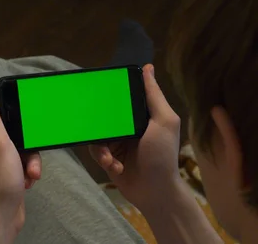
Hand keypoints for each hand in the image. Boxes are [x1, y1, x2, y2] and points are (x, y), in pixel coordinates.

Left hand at [0, 88, 36, 242]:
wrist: (1, 220)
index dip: (17, 123)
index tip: (25, 135)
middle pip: (13, 133)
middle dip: (27, 148)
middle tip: (29, 162)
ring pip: (20, 149)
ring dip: (29, 162)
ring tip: (30, 175)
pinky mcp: (2, 173)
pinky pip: (20, 163)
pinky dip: (26, 172)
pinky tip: (27, 183)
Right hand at [89, 64, 181, 210]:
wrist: (154, 192)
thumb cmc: (162, 155)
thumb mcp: (164, 121)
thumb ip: (154, 96)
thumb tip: (147, 67)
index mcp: (143, 115)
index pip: (124, 97)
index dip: (112, 92)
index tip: (98, 87)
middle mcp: (129, 126)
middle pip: (105, 114)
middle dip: (100, 124)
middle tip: (98, 126)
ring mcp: (118, 142)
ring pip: (97, 133)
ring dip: (102, 147)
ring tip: (110, 158)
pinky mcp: (108, 157)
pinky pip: (96, 150)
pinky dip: (103, 159)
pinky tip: (114, 167)